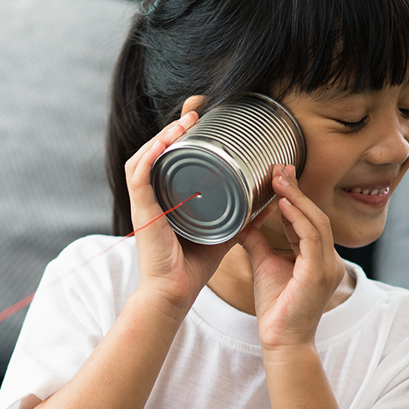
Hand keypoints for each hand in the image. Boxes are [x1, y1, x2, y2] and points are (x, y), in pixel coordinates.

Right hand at [124, 111, 238, 315]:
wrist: (175, 294)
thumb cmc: (193, 268)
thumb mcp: (224, 234)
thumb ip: (243, 218)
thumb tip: (268, 202)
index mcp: (165, 200)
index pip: (164, 160)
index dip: (177, 138)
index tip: (198, 121)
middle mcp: (151, 198)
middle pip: (152, 153)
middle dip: (171, 130)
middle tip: (194, 114)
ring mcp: (144, 205)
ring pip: (143, 158)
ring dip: (162, 136)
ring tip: (184, 123)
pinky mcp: (141, 213)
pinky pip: (139, 177)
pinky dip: (150, 156)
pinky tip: (165, 142)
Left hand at [240, 165, 344, 348]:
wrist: (281, 341)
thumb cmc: (276, 308)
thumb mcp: (264, 264)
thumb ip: (257, 240)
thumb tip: (242, 219)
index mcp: (317, 256)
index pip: (308, 218)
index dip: (295, 195)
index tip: (279, 173)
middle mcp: (327, 258)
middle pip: (316, 214)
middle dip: (297, 190)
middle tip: (279, 167)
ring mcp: (326, 266)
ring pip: (316, 222)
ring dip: (297, 199)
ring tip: (279, 179)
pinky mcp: (318, 275)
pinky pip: (312, 239)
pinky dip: (299, 220)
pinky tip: (284, 205)